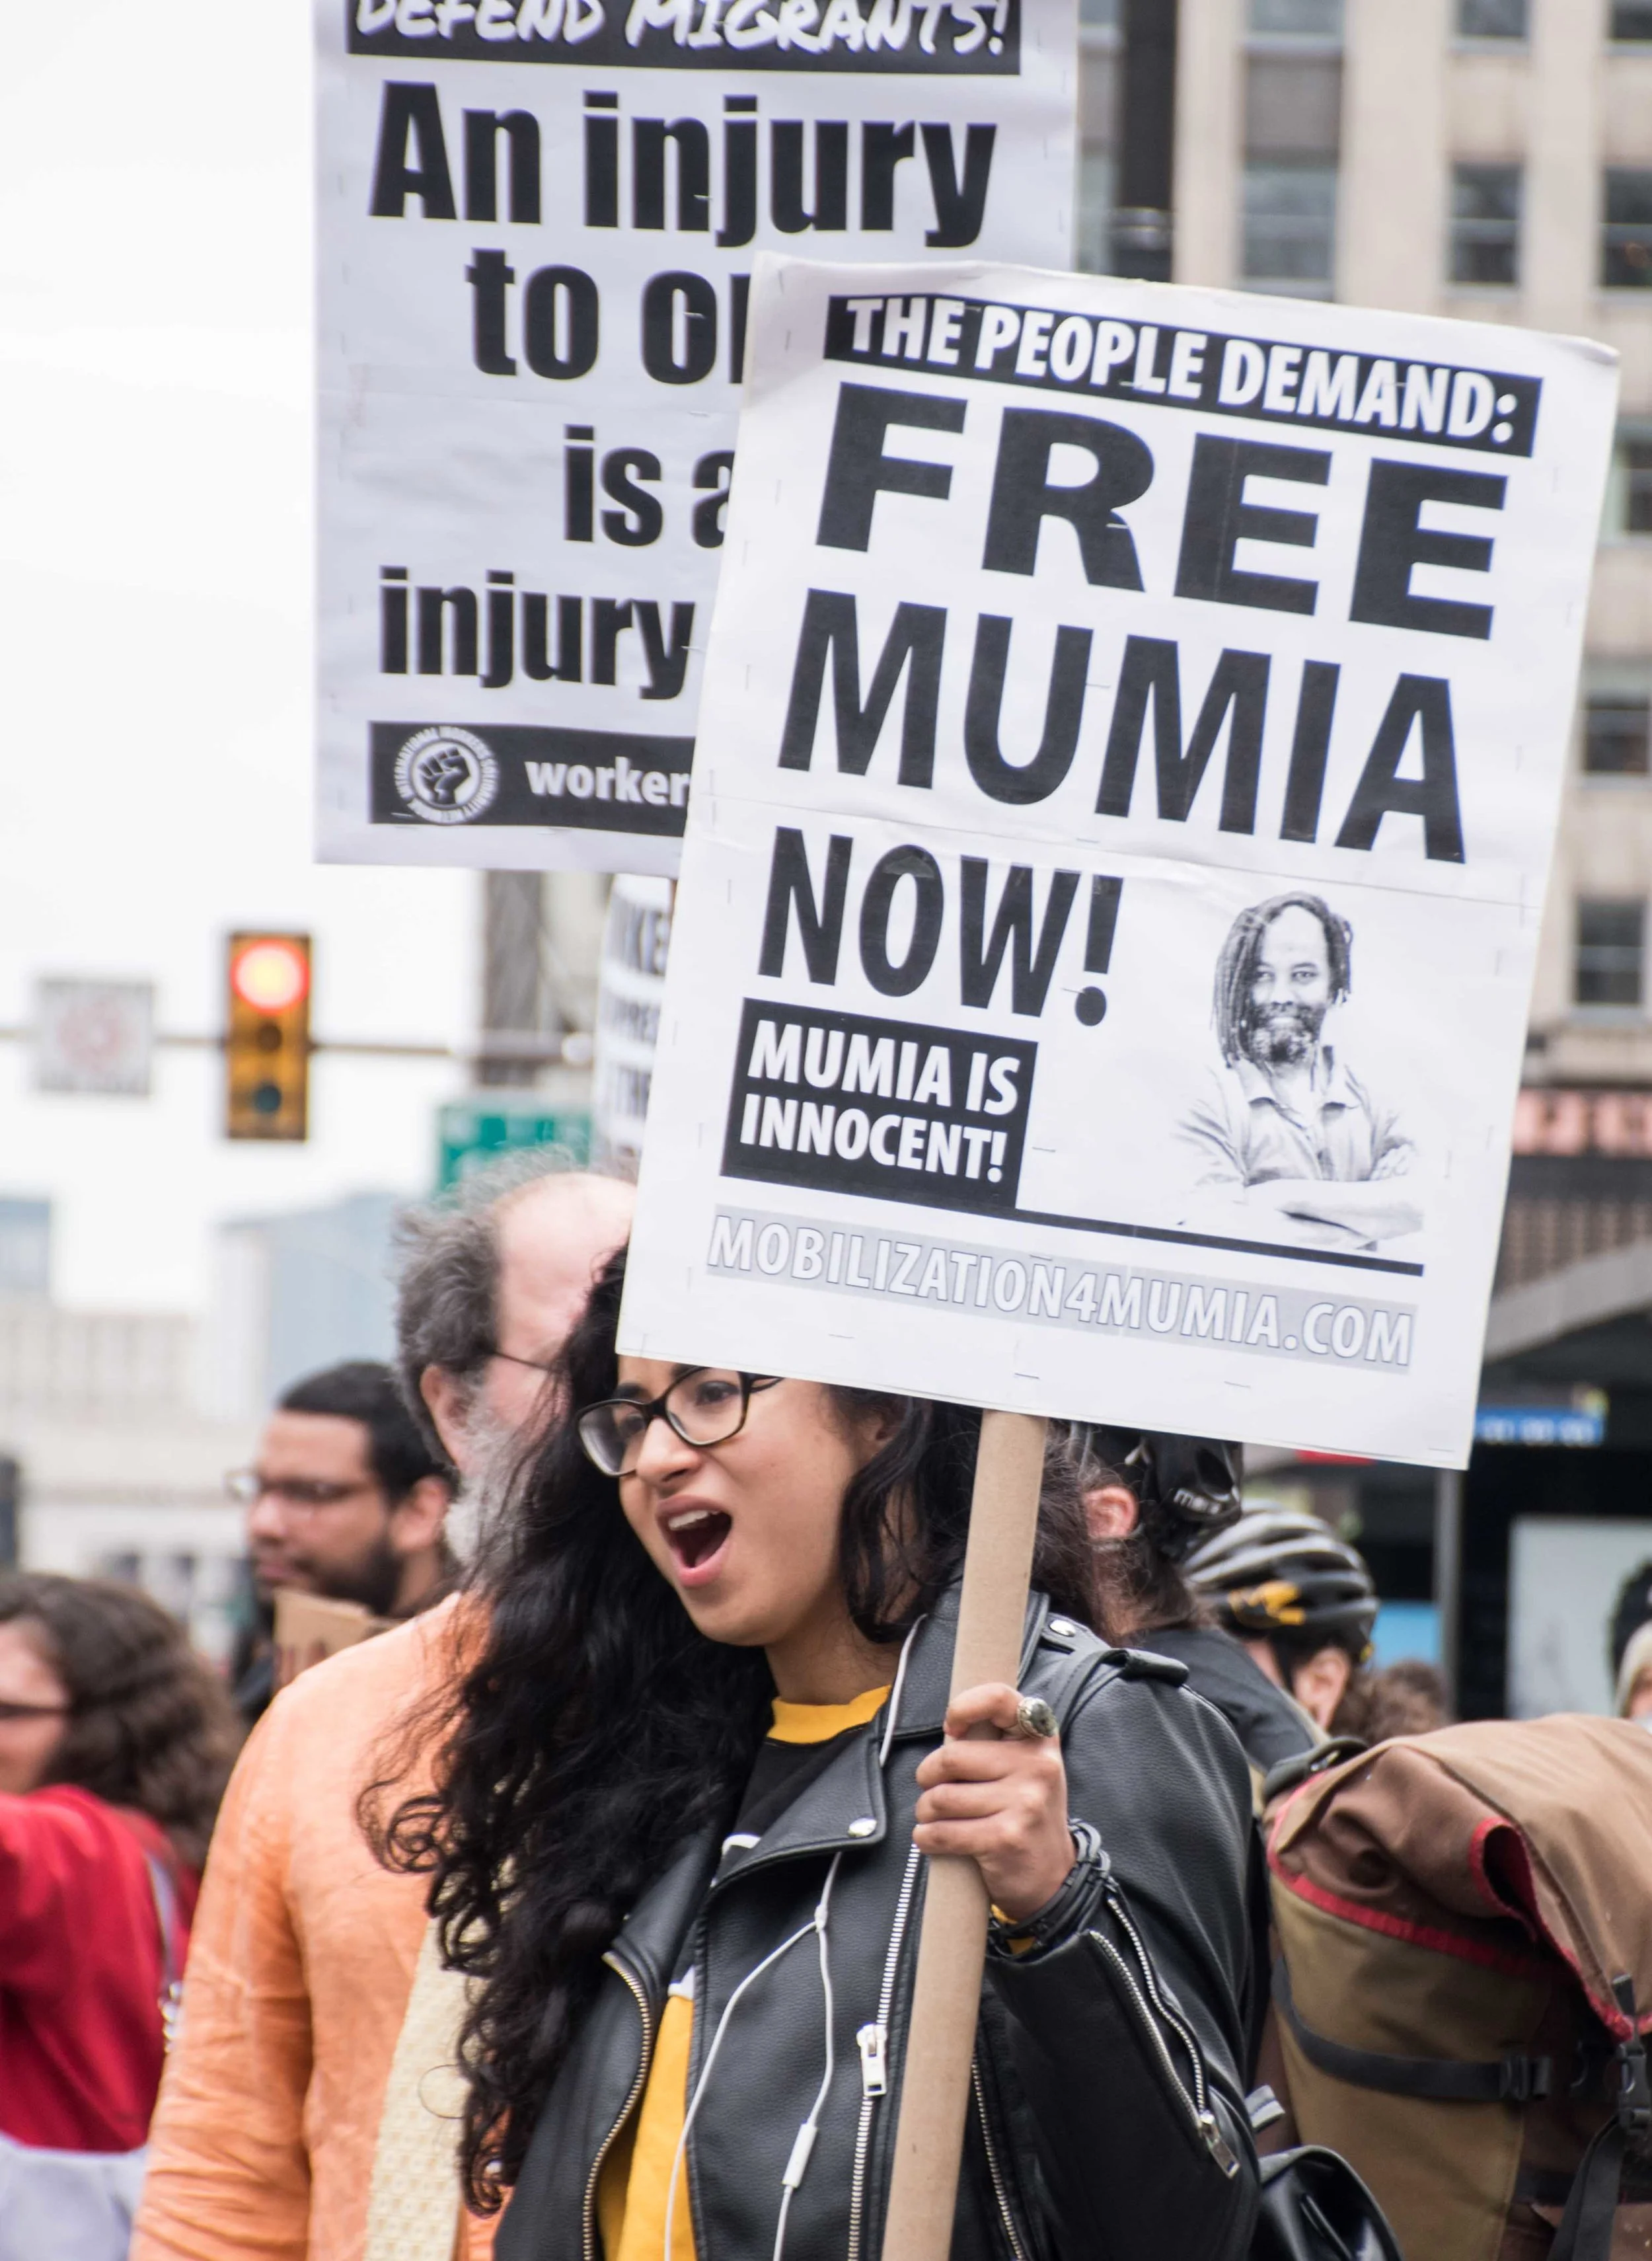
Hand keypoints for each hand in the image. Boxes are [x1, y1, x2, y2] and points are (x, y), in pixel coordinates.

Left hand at [913, 1682, 1075, 1924]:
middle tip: (933, 1789)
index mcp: (1040, 1739)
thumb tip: (949, 1729)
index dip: (964, 1707)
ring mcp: (1024, 1802)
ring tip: (936, 1818)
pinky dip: (927, 1838)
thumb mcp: (1025, 1768)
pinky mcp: (1006, 1837)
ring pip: (942, 1797)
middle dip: (928, 1776)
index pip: (999, 1698)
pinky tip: (931, 1839)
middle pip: (951, 1757)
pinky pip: (943, 1832)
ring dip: (926, 1811)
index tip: (951, 1728)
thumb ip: (994, 1742)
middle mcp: (1037, 1766)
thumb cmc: (1025, 1815)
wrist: (1052, 1878)